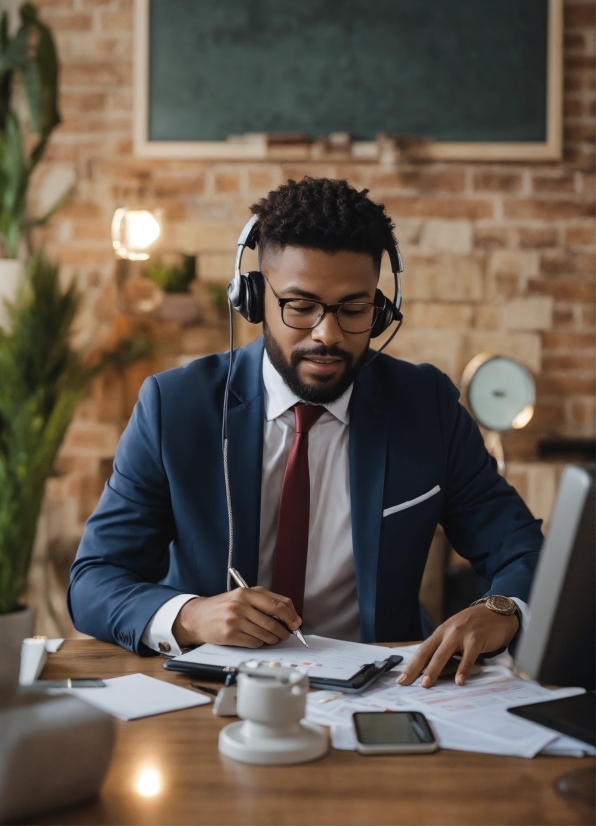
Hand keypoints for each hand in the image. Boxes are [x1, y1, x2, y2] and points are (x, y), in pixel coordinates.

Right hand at [172, 587, 301, 648]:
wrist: (197, 617)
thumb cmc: (223, 607)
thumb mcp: (242, 597)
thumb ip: (264, 603)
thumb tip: (290, 616)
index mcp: (247, 592)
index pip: (278, 603)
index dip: (291, 615)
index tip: (296, 623)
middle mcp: (241, 604)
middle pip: (274, 620)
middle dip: (284, 630)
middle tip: (287, 634)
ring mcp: (235, 619)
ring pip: (265, 633)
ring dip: (273, 639)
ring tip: (272, 638)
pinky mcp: (230, 634)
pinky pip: (254, 642)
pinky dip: (259, 643)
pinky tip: (256, 640)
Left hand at [396, 605, 518, 687]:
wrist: (497, 612)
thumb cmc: (475, 626)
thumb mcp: (457, 635)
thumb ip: (448, 651)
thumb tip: (437, 672)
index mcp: (441, 632)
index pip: (422, 650)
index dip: (411, 665)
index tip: (402, 679)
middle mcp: (448, 632)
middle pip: (428, 652)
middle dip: (416, 669)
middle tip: (406, 682)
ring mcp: (461, 634)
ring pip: (443, 654)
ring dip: (433, 670)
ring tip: (426, 684)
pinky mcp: (476, 638)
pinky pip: (468, 656)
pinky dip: (463, 669)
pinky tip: (459, 680)